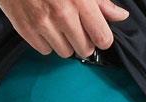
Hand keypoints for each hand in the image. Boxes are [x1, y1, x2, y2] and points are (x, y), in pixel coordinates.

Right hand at [0, 0, 129, 58]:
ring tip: (60, 25)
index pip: (102, 38)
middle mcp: (62, 15)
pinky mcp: (25, 29)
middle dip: (85, 41)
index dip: (103, 38)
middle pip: (84, 50)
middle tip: (78, 27)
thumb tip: (120, 16)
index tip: (99, 33)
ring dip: (66, 43)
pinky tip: (46, 26)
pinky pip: (44, 50)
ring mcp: (42, 24)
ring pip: (65, 52)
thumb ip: (100, 0)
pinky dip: (47, 42)